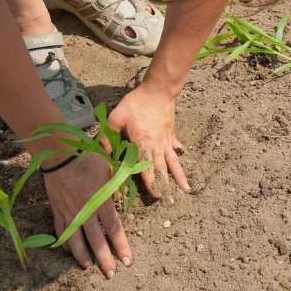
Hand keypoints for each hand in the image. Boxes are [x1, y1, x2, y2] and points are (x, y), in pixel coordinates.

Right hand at [44, 152, 131, 276]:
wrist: (60, 154)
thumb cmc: (89, 159)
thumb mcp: (110, 172)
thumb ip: (115, 189)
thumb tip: (123, 200)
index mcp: (101, 201)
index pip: (114, 229)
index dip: (121, 247)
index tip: (127, 261)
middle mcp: (85, 211)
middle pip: (96, 240)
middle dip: (104, 259)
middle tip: (110, 274)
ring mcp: (69, 212)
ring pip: (76, 239)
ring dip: (82, 255)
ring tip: (87, 267)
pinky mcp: (57, 210)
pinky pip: (61, 230)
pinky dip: (65, 242)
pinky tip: (68, 250)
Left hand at [108, 84, 188, 198]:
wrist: (158, 90)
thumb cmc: (136, 103)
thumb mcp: (116, 118)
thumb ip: (108, 137)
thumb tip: (104, 154)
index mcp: (143, 144)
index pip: (146, 168)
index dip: (150, 183)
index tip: (155, 195)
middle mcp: (157, 146)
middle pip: (162, 169)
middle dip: (165, 186)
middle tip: (169, 200)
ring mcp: (166, 140)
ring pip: (174, 162)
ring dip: (180, 176)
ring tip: (186, 189)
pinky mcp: (171, 133)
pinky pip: (175, 146)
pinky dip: (179, 153)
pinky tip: (183, 156)